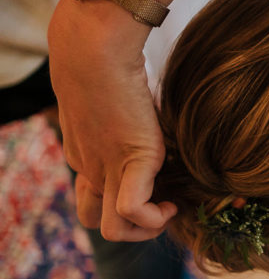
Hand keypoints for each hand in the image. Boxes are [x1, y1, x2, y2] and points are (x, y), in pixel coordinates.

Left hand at [48, 0, 177, 240]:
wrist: (94, 48)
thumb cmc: (106, 55)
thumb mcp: (116, 87)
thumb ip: (128, 104)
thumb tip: (151, 95)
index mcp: (85, 153)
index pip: (94, 197)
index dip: (124, 202)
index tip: (155, 185)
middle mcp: (90, 169)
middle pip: (95, 221)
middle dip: (133, 225)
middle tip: (163, 202)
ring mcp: (105, 170)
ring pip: (112, 230)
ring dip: (145, 228)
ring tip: (170, 206)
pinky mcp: (127, 162)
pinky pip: (132, 210)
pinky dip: (153, 216)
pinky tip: (172, 200)